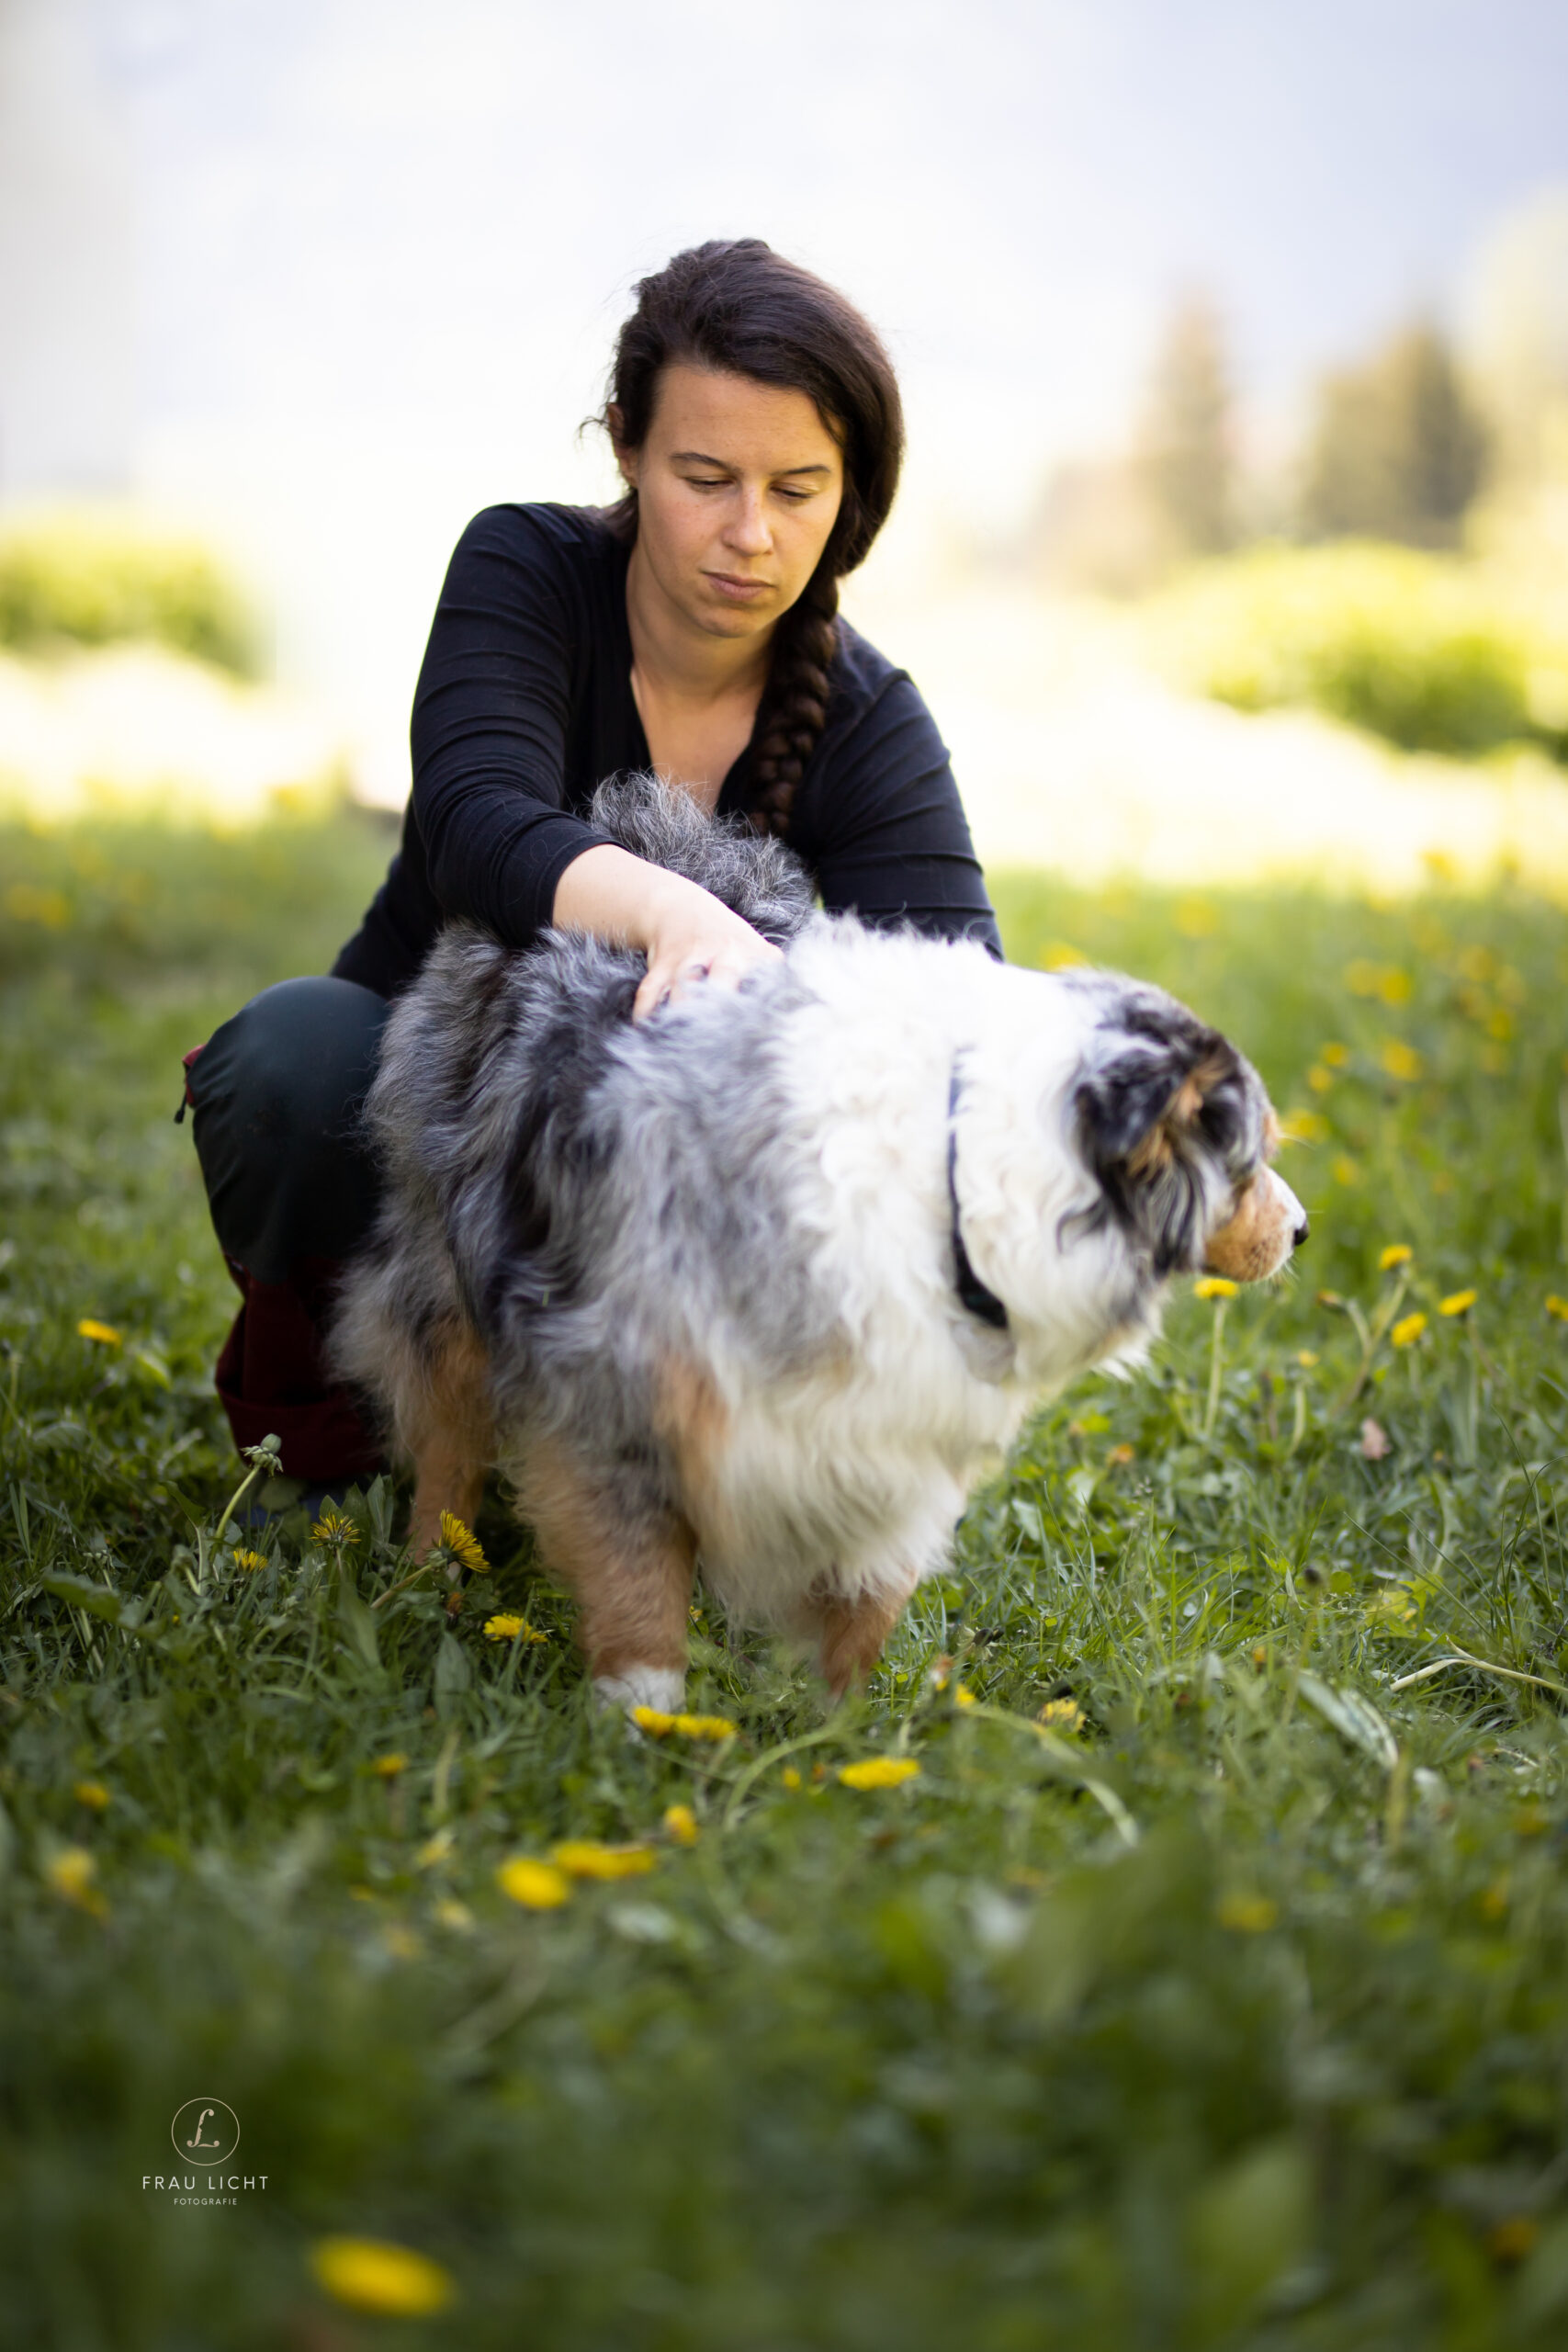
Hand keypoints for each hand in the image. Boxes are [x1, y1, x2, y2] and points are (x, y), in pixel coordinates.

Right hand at [552, 843, 783, 1024]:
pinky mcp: (661, 964)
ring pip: (683, 989)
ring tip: (680, 1046)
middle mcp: (723, 954)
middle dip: (721, 1007)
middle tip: (723, 1049)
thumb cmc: (727, 942)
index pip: (765, 980)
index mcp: (752, 954)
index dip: (765, 1009)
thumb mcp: (756, 951)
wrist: (680, 909)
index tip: (768, 1041)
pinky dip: (646, 1014)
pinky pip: (650, 991)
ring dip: (680, 1016)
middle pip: (723, 980)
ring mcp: (690, 958)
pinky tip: (647, 1033)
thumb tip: (803, 1012)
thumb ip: (774, 979)